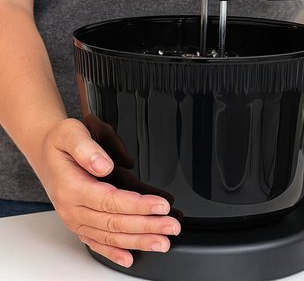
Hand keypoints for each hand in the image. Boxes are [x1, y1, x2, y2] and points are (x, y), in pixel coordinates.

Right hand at [35, 118, 180, 267]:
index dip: (139, 205)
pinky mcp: (79, 222)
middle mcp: (73, 208)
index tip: (161, 206)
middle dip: (147, 226)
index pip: (111, 201)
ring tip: (162, 241)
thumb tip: (102, 165)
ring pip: (109, 236)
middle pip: (114, 223)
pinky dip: (113, 252)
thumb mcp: (71, 133)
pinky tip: (130, 257)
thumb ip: (87, 149)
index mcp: (73, 187)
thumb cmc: (60, 141)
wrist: (43, 149)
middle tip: (172, 226)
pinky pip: (96, 242)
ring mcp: (75, 218)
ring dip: (138, 241)